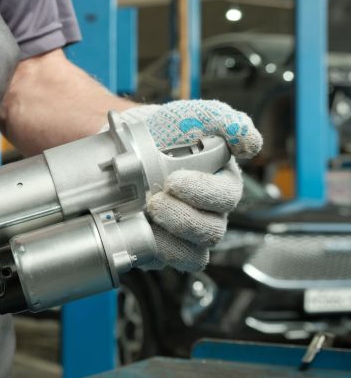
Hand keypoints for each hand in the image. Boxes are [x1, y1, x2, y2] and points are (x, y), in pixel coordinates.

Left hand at [117, 100, 262, 271]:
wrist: (126, 148)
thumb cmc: (166, 134)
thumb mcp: (192, 116)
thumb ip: (222, 120)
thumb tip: (251, 142)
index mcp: (221, 183)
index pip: (227, 196)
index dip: (204, 192)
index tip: (174, 180)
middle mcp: (208, 214)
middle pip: (211, 230)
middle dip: (183, 217)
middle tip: (155, 200)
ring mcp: (186, 235)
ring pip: (193, 252)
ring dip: (171, 238)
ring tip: (147, 215)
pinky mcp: (164, 249)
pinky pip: (167, 261)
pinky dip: (155, 252)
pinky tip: (140, 232)